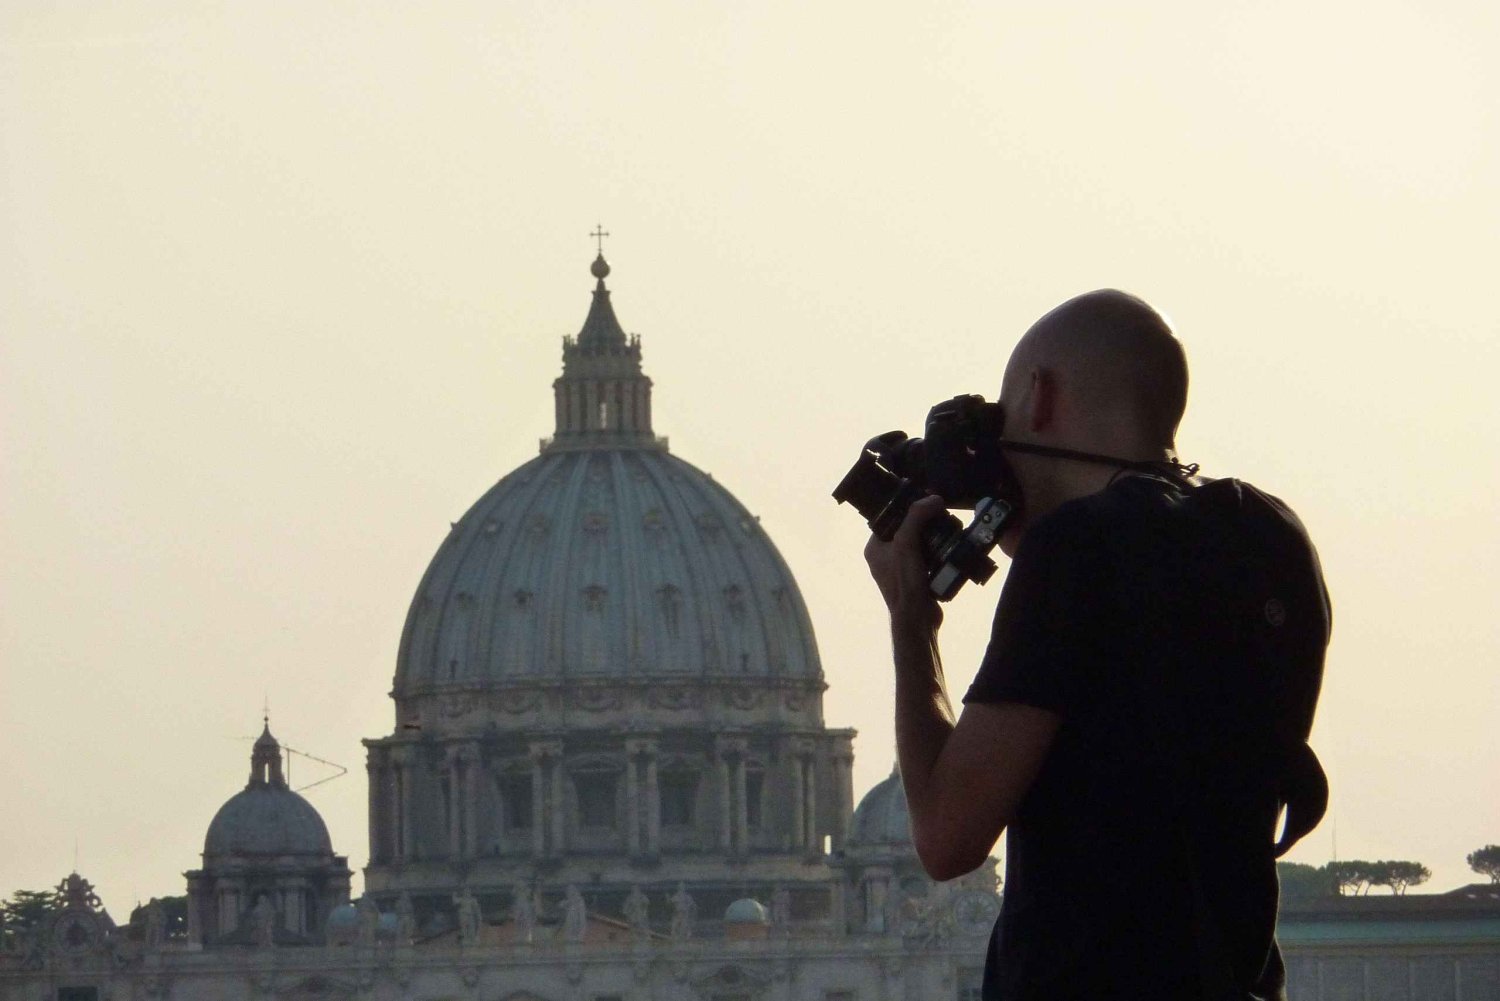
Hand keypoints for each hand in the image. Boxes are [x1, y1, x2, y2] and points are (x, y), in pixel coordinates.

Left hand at [863, 494, 948, 629]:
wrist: (917, 619)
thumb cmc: (905, 580)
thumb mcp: (906, 543)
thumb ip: (916, 518)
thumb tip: (933, 498)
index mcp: (874, 548)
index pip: (888, 518)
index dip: (906, 507)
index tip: (925, 499)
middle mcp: (884, 558)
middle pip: (906, 530)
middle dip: (923, 521)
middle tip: (941, 512)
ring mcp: (900, 569)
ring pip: (918, 543)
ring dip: (933, 535)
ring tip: (949, 525)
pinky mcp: (916, 579)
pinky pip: (927, 557)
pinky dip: (938, 550)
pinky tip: (951, 544)